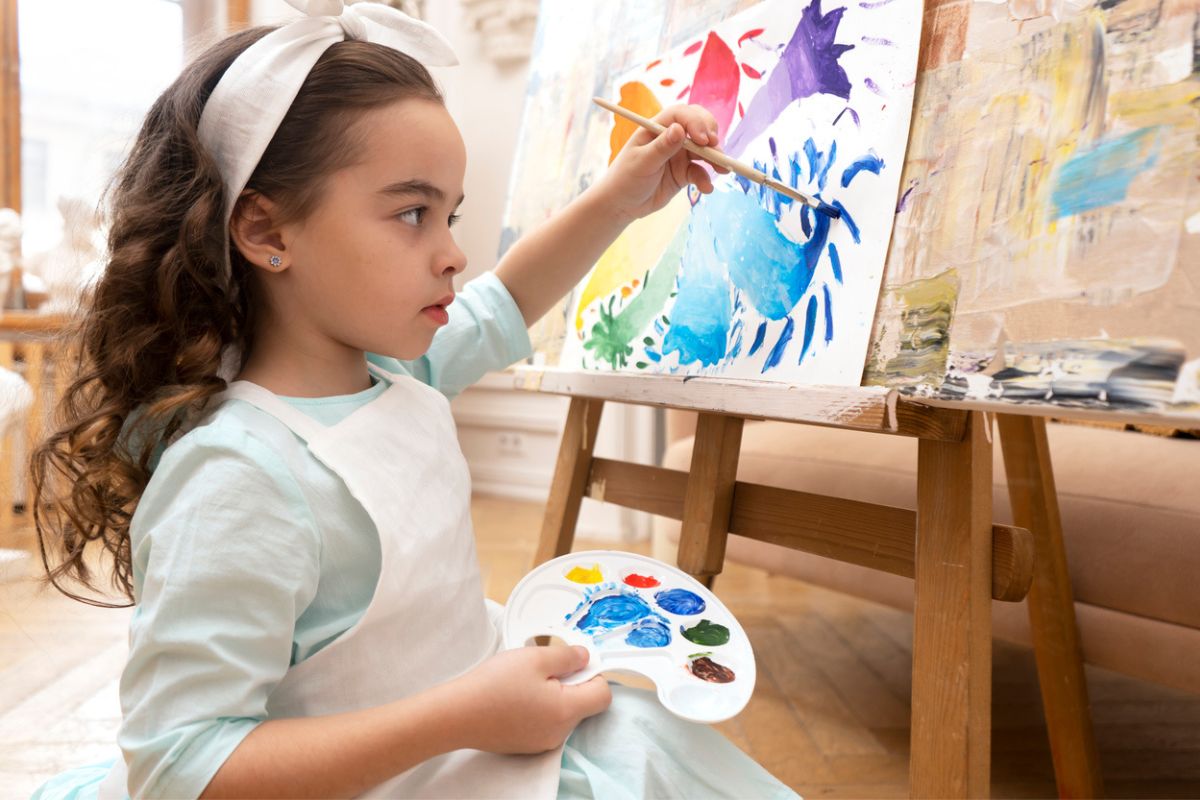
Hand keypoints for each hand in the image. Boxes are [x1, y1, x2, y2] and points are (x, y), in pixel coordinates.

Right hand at [450, 645, 611, 753]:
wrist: (457, 714)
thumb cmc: (495, 684)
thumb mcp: (536, 658)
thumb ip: (568, 656)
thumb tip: (586, 658)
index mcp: (566, 711)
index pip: (603, 695)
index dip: (594, 673)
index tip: (574, 662)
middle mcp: (559, 733)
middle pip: (583, 704)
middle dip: (571, 682)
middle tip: (544, 667)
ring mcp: (542, 742)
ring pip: (563, 713)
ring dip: (554, 694)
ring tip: (526, 681)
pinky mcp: (526, 744)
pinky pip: (545, 722)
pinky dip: (539, 707)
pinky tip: (516, 696)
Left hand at [595, 104, 727, 222]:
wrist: (621, 205)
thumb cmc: (625, 179)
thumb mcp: (642, 162)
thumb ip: (661, 147)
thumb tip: (678, 129)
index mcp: (656, 128)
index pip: (681, 115)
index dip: (695, 122)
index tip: (703, 138)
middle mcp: (670, 138)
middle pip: (697, 127)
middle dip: (710, 135)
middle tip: (716, 148)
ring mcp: (679, 155)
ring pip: (703, 150)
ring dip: (715, 158)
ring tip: (722, 170)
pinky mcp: (684, 173)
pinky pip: (700, 172)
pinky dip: (705, 179)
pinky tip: (706, 189)